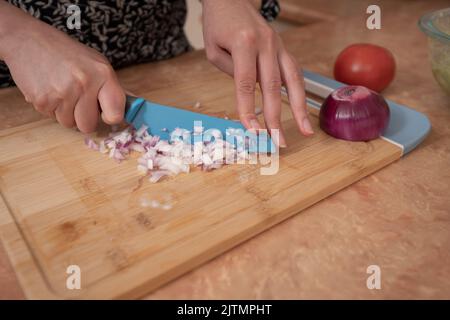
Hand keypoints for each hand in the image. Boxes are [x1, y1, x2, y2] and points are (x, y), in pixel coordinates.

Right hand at [0, 3, 124, 132]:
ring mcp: (62, 93)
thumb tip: (134, 106)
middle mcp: (85, 84)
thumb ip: (112, 87)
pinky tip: (50, 90)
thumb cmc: (66, 53)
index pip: (116, 114)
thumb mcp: (96, 63)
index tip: (105, 113)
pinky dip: (52, 108)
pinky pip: (52, 118)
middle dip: (84, 118)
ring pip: (69, 124)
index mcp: (103, 74)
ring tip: (62, 91)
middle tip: (78, 100)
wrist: (28, 40)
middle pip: (89, 125)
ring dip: (66, 113)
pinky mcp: (43, 101)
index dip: (110, 117)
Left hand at [202, 0, 312, 146]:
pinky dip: (299, 93)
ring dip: (299, 108)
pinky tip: (301, 110)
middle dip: (276, 118)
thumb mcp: (214, 50)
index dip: (248, 110)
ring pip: (293, 80)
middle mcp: (266, 44)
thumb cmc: (218, 25)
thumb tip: (251, 96)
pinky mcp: (283, 48)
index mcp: (244, 44)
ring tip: (305, 130)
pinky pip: (295, 72)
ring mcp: (278, 45)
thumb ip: (233, 74)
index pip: (246, 85)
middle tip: (278, 142)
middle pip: (273, 87)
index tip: (251, 132)